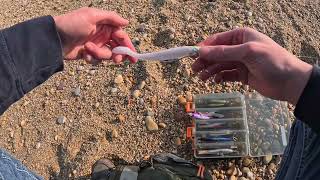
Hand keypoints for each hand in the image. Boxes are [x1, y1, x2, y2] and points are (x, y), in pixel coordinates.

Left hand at [53, 7, 136, 62]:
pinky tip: (84, 54)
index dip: (128, 45)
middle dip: (118, 54)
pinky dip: (92, 58)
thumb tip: (127, 22)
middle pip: (118, 48)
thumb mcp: (92, 16)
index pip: (122, 36)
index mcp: (105, 25)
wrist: (54, 38)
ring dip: (99, 54)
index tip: (132, 56)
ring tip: (88, 49)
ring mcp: (96, 45)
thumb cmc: (72, 24)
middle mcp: (102, 35)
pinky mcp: (89, 54)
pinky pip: (97, 60)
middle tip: (117, 60)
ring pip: (107, 55)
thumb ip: (111, 18)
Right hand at [192, 28, 312, 104]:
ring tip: (202, 78)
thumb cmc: (272, 61)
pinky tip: (215, 81)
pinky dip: (219, 78)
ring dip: (210, 71)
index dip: (204, 47)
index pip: (218, 40)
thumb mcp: (247, 52)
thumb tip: (200, 51)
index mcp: (242, 36)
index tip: (192, 55)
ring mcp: (240, 62)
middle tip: (194, 70)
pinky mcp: (242, 75)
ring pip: (220, 65)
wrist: (290, 82)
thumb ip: (223, 52)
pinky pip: (226, 75)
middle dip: (205, 61)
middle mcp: (239, 47)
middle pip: (216, 53)